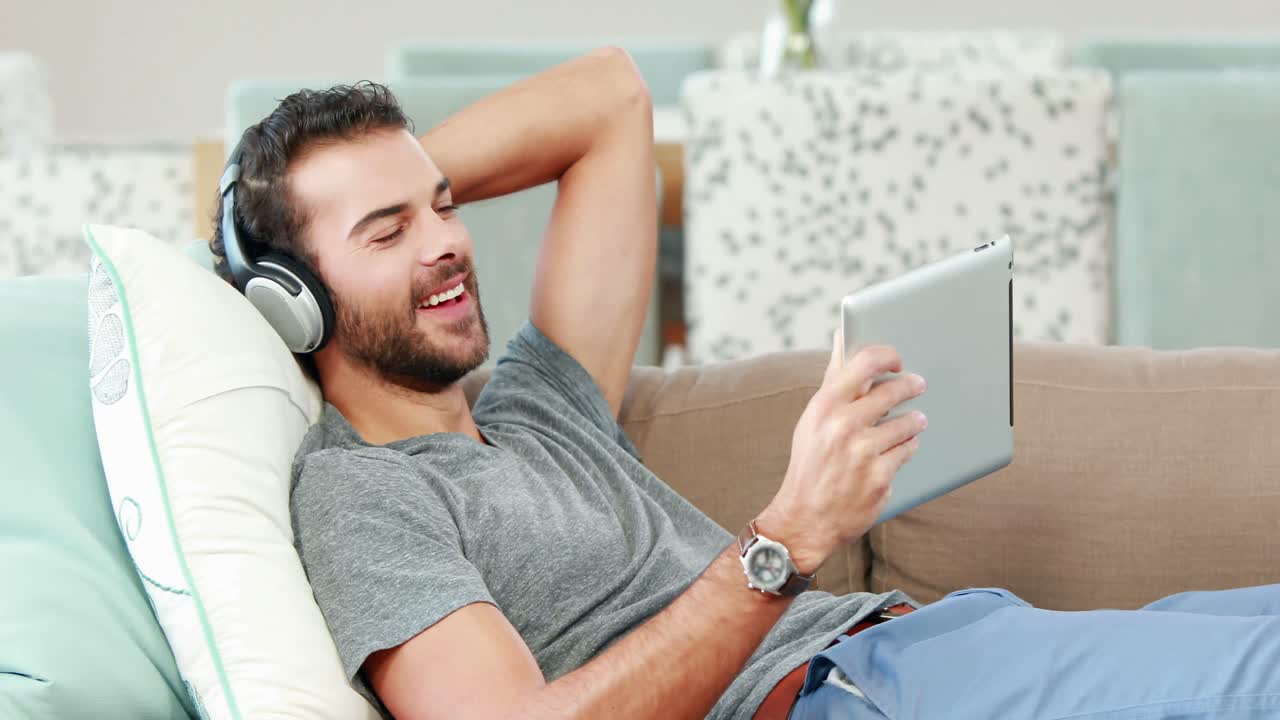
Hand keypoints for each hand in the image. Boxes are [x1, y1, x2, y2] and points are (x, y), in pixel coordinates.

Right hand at [756, 330, 925, 574]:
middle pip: (893, 391)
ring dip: (913, 421)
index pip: (865, 362)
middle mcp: (842, 426)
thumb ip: (834, 379)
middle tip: (917, 385)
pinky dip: (907, 448)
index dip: (888, 356)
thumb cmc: (811, 463)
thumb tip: (843, 337)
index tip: (897, 360)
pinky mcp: (879, 477)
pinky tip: (901, 449)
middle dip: (910, 386)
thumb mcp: (813, 419)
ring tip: (913, 422)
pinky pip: (908, 450)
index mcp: (824, 406)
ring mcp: (862, 452)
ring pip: (906, 423)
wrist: (805, 518)